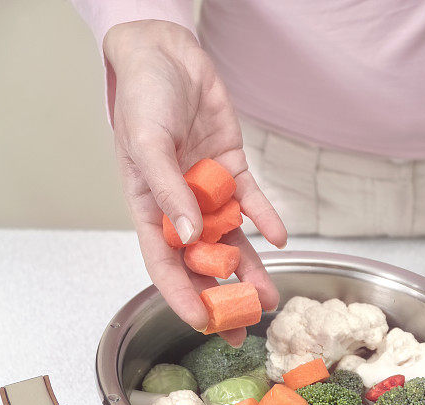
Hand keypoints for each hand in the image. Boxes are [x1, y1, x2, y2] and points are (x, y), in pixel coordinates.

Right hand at [103, 21, 286, 344]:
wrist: (169, 57)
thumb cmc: (144, 97)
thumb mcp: (147, 143)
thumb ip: (167, 191)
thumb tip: (189, 236)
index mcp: (149, 208)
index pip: (165, 263)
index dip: (182, 296)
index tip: (203, 324)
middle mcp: (181, 207)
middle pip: (202, 262)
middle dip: (223, 296)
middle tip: (245, 327)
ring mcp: (209, 192)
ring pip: (232, 241)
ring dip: (251, 270)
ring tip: (272, 298)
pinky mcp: (232, 172)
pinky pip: (252, 203)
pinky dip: (266, 220)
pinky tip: (280, 239)